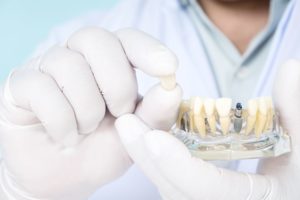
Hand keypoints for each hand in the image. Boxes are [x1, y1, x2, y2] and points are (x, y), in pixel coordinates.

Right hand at [0, 27, 181, 199]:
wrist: (63, 179)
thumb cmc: (101, 151)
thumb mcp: (135, 135)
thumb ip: (155, 113)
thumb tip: (173, 88)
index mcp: (109, 63)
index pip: (128, 39)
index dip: (148, 49)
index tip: (168, 68)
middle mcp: (77, 57)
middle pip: (96, 40)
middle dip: (116, 84)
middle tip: (119, 114)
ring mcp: (46, 67)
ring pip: (68, 65)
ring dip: (87, 109)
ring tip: (86, 131)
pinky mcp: (20, 85)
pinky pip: (40, 87)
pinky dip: (60, 120)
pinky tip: (65, 136)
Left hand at [116, 60, 299, 199]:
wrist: (285, 193)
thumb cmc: (295, 177)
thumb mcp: (299, 147)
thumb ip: (293, 111)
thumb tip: (290, 68)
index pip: (209, 191)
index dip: (181, 168)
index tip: (154, 138)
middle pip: (175, 190)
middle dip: (148, 158)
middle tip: (125, 124)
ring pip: (167, 186)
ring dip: (145, 156)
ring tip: (128, 125)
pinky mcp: (194, 194)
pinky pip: (169, 181)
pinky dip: (154, 159)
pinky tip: (146, 134)